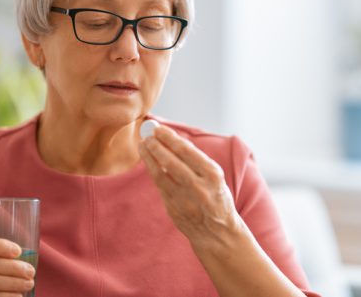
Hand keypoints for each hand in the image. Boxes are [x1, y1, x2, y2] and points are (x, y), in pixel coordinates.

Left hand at [138, 125, 241, 250]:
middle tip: (147, 135)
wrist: (218, 232)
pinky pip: (160, 186)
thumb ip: (195, 161)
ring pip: (161, 175)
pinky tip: (148, 162)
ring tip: (143, 145)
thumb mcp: (214, 177)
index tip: (159, 129)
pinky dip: (153, 171)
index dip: (170, 139)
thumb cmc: (216, 197)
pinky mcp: (173, 209)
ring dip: (149, 158)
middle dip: (157, 147)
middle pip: (172, 163)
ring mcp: (185, 200)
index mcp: (213, 175)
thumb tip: (171, 139)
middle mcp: (200, 188)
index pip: (188, 152)